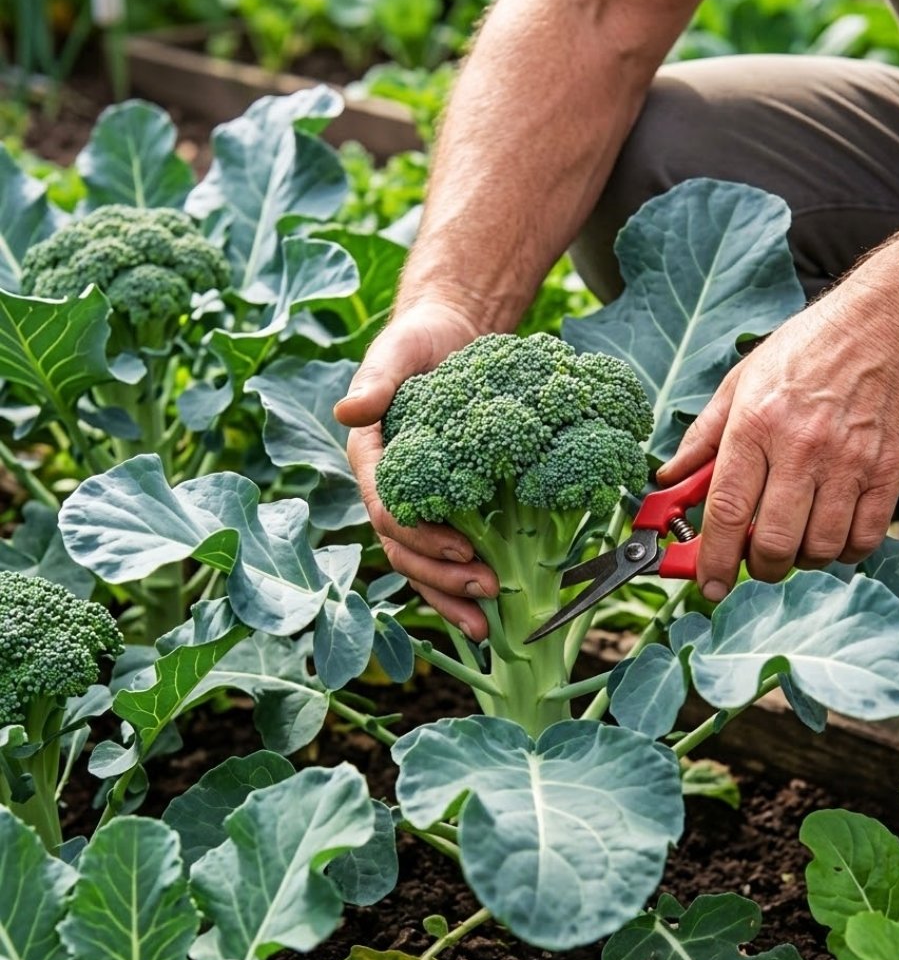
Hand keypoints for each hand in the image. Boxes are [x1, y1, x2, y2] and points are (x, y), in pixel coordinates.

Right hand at [334, 303, 498, 639]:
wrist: (447, 338)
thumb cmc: (419, 343)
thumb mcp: (398, 352)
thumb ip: (376, 381)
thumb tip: (348, 410)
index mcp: (371, 458)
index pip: (387, 509)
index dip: (421, 535)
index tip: (464, 549)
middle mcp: (386, 488)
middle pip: (402, 548)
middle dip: (441, 578)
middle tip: (487, 593)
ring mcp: (413, 503)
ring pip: (419, 563)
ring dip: (450, 594)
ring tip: (487, 621)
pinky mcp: (442, 507)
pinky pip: (443, 554)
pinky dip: (460, 582)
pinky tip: (488, 610)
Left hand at [657, 298, 898, 599]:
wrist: (886, 325)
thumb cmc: (806, 351)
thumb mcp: (740, 382)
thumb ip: (702, 437)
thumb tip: (669, 478)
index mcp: (755, 425)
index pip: (728, 511)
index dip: (714, 558)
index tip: (708, 584)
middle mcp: (801, 448)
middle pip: (775, 543)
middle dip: (758, 568)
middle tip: (755, 562)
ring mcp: (849, 463)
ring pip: (820, 548)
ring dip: (801, 561)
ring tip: (795, 541)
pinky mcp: (888, 471)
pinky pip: (864, 539)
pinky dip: (843, 551)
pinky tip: (831, 533)